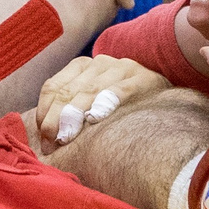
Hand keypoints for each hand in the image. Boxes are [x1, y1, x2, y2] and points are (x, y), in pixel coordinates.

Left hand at [32, 54, 168, 148]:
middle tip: (51, 145)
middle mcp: (99, 63)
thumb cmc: (122, 110)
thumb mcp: (92, 102)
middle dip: (55, 120)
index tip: (42, 140)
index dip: (43, 113)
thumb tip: (43, 140)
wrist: (165, 101)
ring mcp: (121, 68)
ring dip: (74, 116)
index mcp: (81, 66)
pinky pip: (120, 91)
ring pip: (89, 91)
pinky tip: (95, 119)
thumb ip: (70, 112)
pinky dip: (105, 104)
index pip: (53, 87)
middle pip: (68, 91)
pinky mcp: (142, 78)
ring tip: (65, 138)